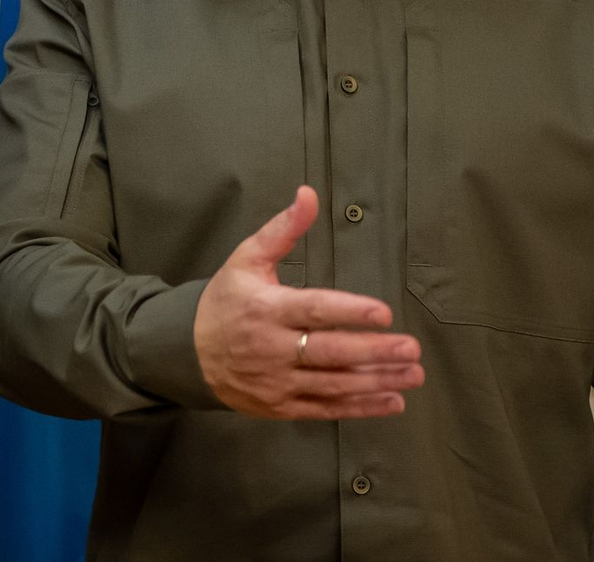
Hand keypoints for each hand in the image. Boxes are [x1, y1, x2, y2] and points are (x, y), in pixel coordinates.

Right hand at [193, 186, 423, 418]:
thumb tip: (309, 194)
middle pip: (330, 351)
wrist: (189, 351)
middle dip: (374, 351)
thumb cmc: (225, 299)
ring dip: (377, 381)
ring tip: (413, 374)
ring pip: (334, 384)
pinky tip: (391, 400)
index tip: (383, 313)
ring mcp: (277, 381)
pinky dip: (361, 407)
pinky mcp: (281, 406)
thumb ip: (283, 229)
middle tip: (412, 348)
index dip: (349, 312)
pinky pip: (326, 409)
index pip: (314, 310)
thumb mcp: (247, 258)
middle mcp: (272, 347)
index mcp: (266, 308)